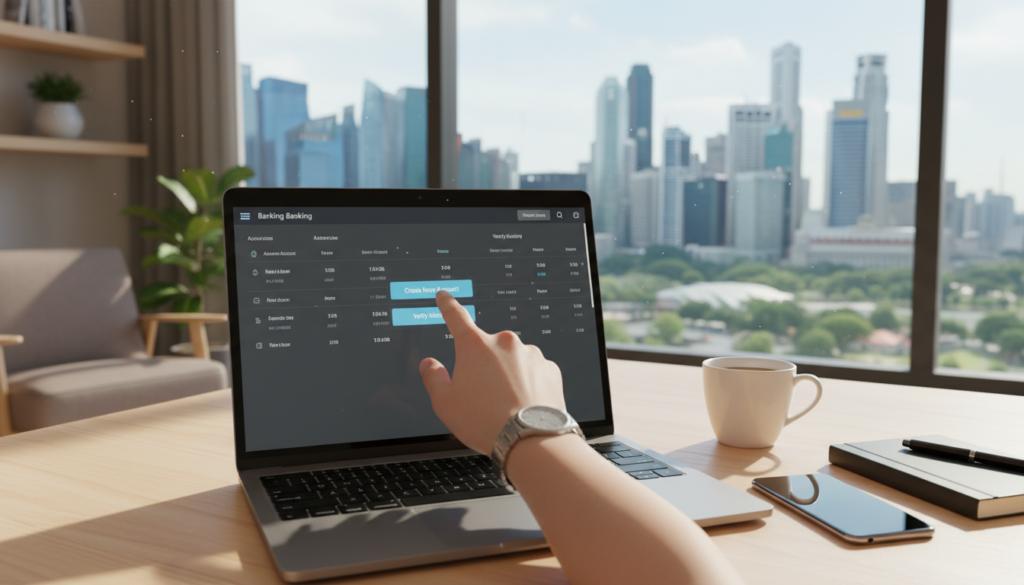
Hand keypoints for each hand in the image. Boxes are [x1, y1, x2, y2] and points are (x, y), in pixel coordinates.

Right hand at [419, 290, 565, 453]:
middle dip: (484, 367)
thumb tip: (430, 364)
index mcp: (475, 347)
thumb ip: (433, 378)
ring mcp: (530, 354)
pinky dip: (528, 385)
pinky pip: (534, 372)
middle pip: (488, 350)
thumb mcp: (445, 404)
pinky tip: (524, 405)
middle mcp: (504, 343)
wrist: (531, 440)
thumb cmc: (485, 422)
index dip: (448, 305)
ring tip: (506, 406)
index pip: (456, 317)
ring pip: (513, 361)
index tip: (445, 296)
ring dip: (508, 376)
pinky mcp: (549, 368)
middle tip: (483, 397)